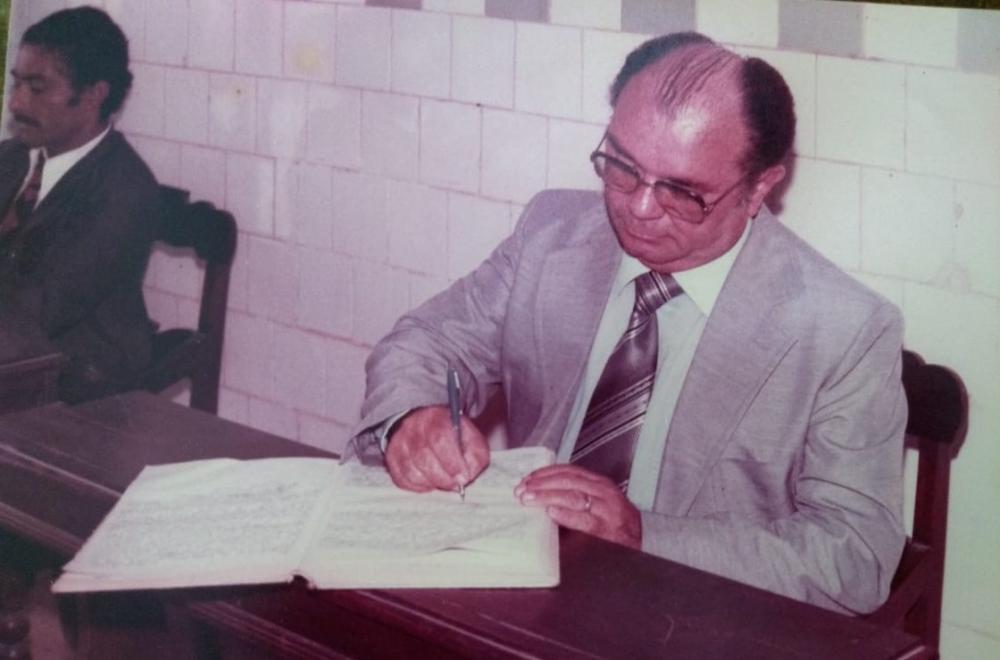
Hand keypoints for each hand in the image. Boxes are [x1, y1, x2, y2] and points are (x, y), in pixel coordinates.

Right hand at [385, 405, 489, 493]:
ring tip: (443, 481)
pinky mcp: (391, 458)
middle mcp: (413, 427)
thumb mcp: (471, 437)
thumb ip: (476, 455)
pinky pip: (401, 479)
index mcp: (436, 417)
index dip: (452, 462)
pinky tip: (429, 481)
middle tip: (455, 484)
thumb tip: (468, 474)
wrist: (426, 423)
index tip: (463, 477)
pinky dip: (418, 486)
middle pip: (423, 456)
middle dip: (443, 477)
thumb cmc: (452, 435)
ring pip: (411, 470)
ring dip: (431, 482)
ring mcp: (399, 443)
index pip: (440, 438)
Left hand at [515, 464, 641, 548]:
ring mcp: (608, 511)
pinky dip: (566, 515)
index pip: (569, 471)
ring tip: (530, 499)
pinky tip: (552, 513)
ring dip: (548, 496)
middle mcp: (604, 493)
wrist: (643, 545)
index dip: (545, 473)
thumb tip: (538, 496)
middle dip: (542, 484)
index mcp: (599, 484)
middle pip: (568, 480)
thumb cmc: (615, 525)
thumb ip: (572, 497)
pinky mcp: (609, 530)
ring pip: (574, 496)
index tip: (527, 479)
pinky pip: (585, 520)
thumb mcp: (597, 504)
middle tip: (522, 490)